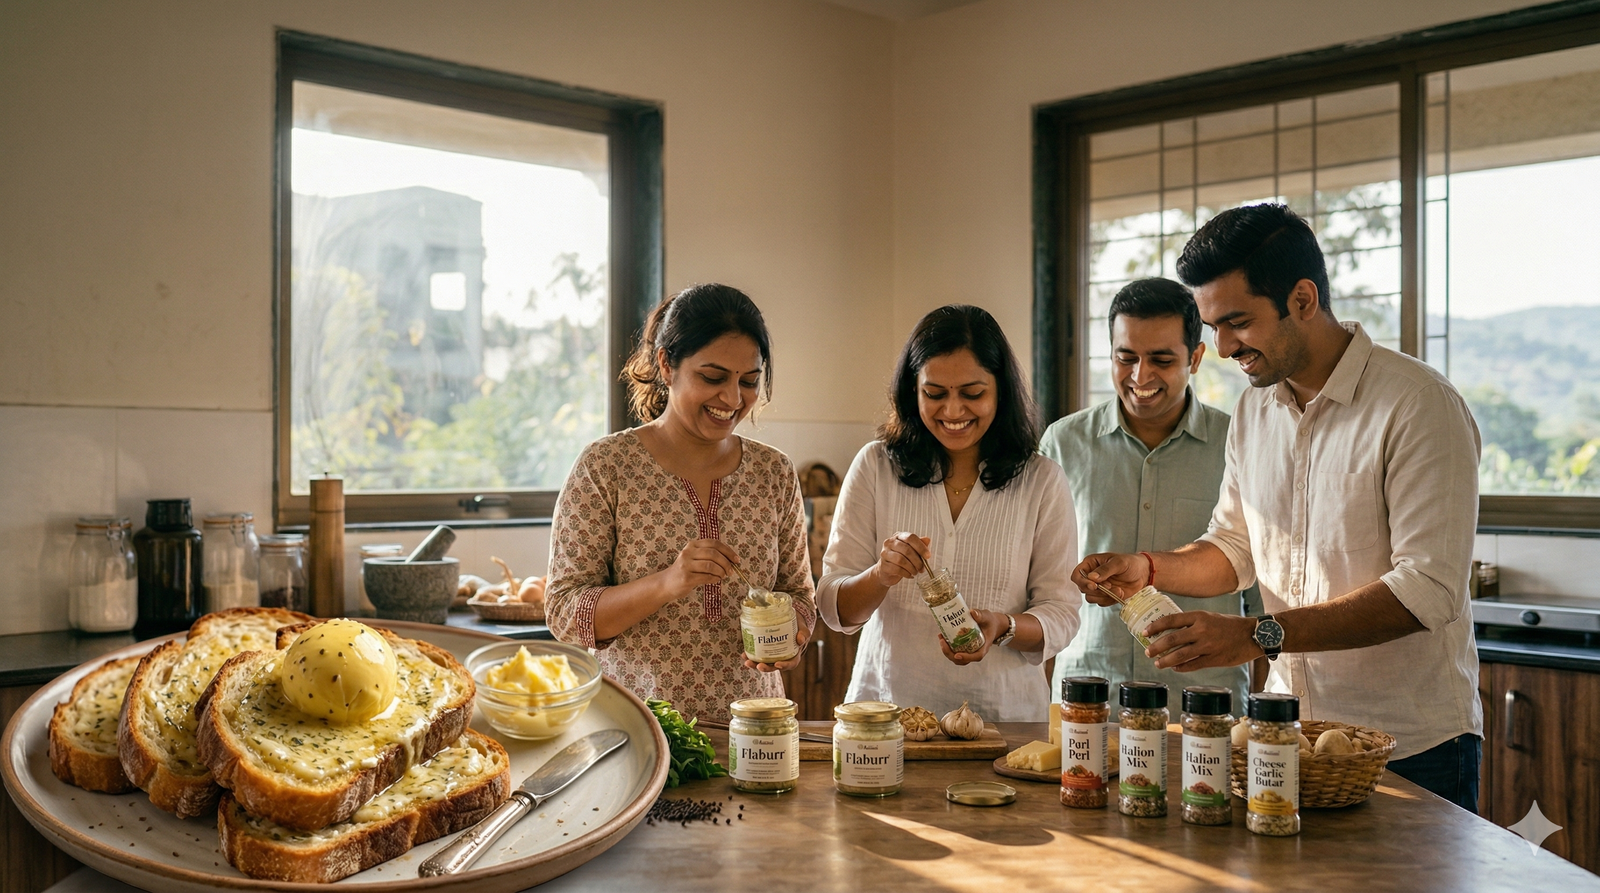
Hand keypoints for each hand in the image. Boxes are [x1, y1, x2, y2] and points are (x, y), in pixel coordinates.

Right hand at [662, 538, 739, 598]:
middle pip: (714, 554)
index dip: (728, 551)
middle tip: (731, 571)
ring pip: (711, 565)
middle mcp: (688, 553)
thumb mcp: (694, 558)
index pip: (714, 543)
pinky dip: (714, 579)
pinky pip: (706, 577)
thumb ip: (709, 556)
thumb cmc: (684, 571)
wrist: (665, 583)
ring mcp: (686, 565)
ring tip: (723, 576)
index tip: (736, 559)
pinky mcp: (686, 578)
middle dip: (726, 563)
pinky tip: (715, 580)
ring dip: (721, 571)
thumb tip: (731, 560)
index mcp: (692, 545)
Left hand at [745, 622, 811, 672]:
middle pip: (774, 667)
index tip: (777, 664)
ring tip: (747, 661)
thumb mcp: (803, 629)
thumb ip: (803, 633)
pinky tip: (744, 653)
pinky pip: (758, 655)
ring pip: (764, 663)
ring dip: (755, 664)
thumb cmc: (799, 626)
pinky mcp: (765, 650)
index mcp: (793, 655)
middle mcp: (782, 658)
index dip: (784, 666)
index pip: (790, 664)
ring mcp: (773, 655)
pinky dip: (751, 655)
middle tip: (759, 665)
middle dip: (766, 668)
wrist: (791, 621)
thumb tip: (800, 639)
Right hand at [872, 533, 930, 588]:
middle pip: (907, 549)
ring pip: (901, 560)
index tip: (928, 556)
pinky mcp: (883, 565)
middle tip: (922, 568)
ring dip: (912, 568)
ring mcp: (885, 553)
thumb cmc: (901, 559)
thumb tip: (927, 540)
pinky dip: (906, 573)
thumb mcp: (912, 551)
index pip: (910, 538)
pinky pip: (897, 569)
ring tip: (915, 572)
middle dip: (917, 561)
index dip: (921, 547)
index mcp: (898, 536)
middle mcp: (890, 542)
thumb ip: (919, 545)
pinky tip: (909, 575)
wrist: (886, 572)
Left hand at [936, 608, 1007, 665]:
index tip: (957, 655)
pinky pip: (955, 651)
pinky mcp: (964, 647)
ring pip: (957, 657)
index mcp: (984, 647)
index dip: (966, 657)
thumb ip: (981, 615)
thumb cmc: (989, 622)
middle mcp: (976, 651)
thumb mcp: (987, 617)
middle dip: (950, 654)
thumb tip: (972, 612)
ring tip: (941, 638)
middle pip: (963, 660)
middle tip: (942, 642)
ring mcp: (969, 651)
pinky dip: (947, 646)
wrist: (990, 624)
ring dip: (947, 650)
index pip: (977, 656)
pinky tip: (942, 636)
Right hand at [1072, 552, 1149, 603]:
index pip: (1076, 575)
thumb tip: (1092, 577)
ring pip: (1091, 597)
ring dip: (1104, 596)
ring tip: (1118, 590)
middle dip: (1097, 590)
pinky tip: (1120, 593)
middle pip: (1083, 588)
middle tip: (1110, 586)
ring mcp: (1098, 587)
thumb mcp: (1119, 563)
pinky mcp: (1105, 596)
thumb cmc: (1131, 563)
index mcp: (1091, 564)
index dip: (1082, 582)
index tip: (1094, 585)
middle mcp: (1091, 576)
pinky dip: (1110, 600)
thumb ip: (1105, 570)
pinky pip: (1101, 603)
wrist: (1143, 574)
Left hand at [1143, 610, 1262, 670]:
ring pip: (1180, 655)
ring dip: (1166, 660)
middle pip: (1172, 639)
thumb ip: (1192, 623)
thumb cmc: (1230, 625)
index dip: (1155, 626)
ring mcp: (1208, 646)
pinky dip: (1181, 667)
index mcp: (1199, 616)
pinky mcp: (1214, 659)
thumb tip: (1172, 630)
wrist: (1253, 635)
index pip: (1171, 620)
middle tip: (1147, 652)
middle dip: (1156, 647)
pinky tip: (1175, 668)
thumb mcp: (1209, 617)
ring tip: (1158, 663)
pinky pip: (1193, 665)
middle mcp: (1201, 630)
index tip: (1145, 632)